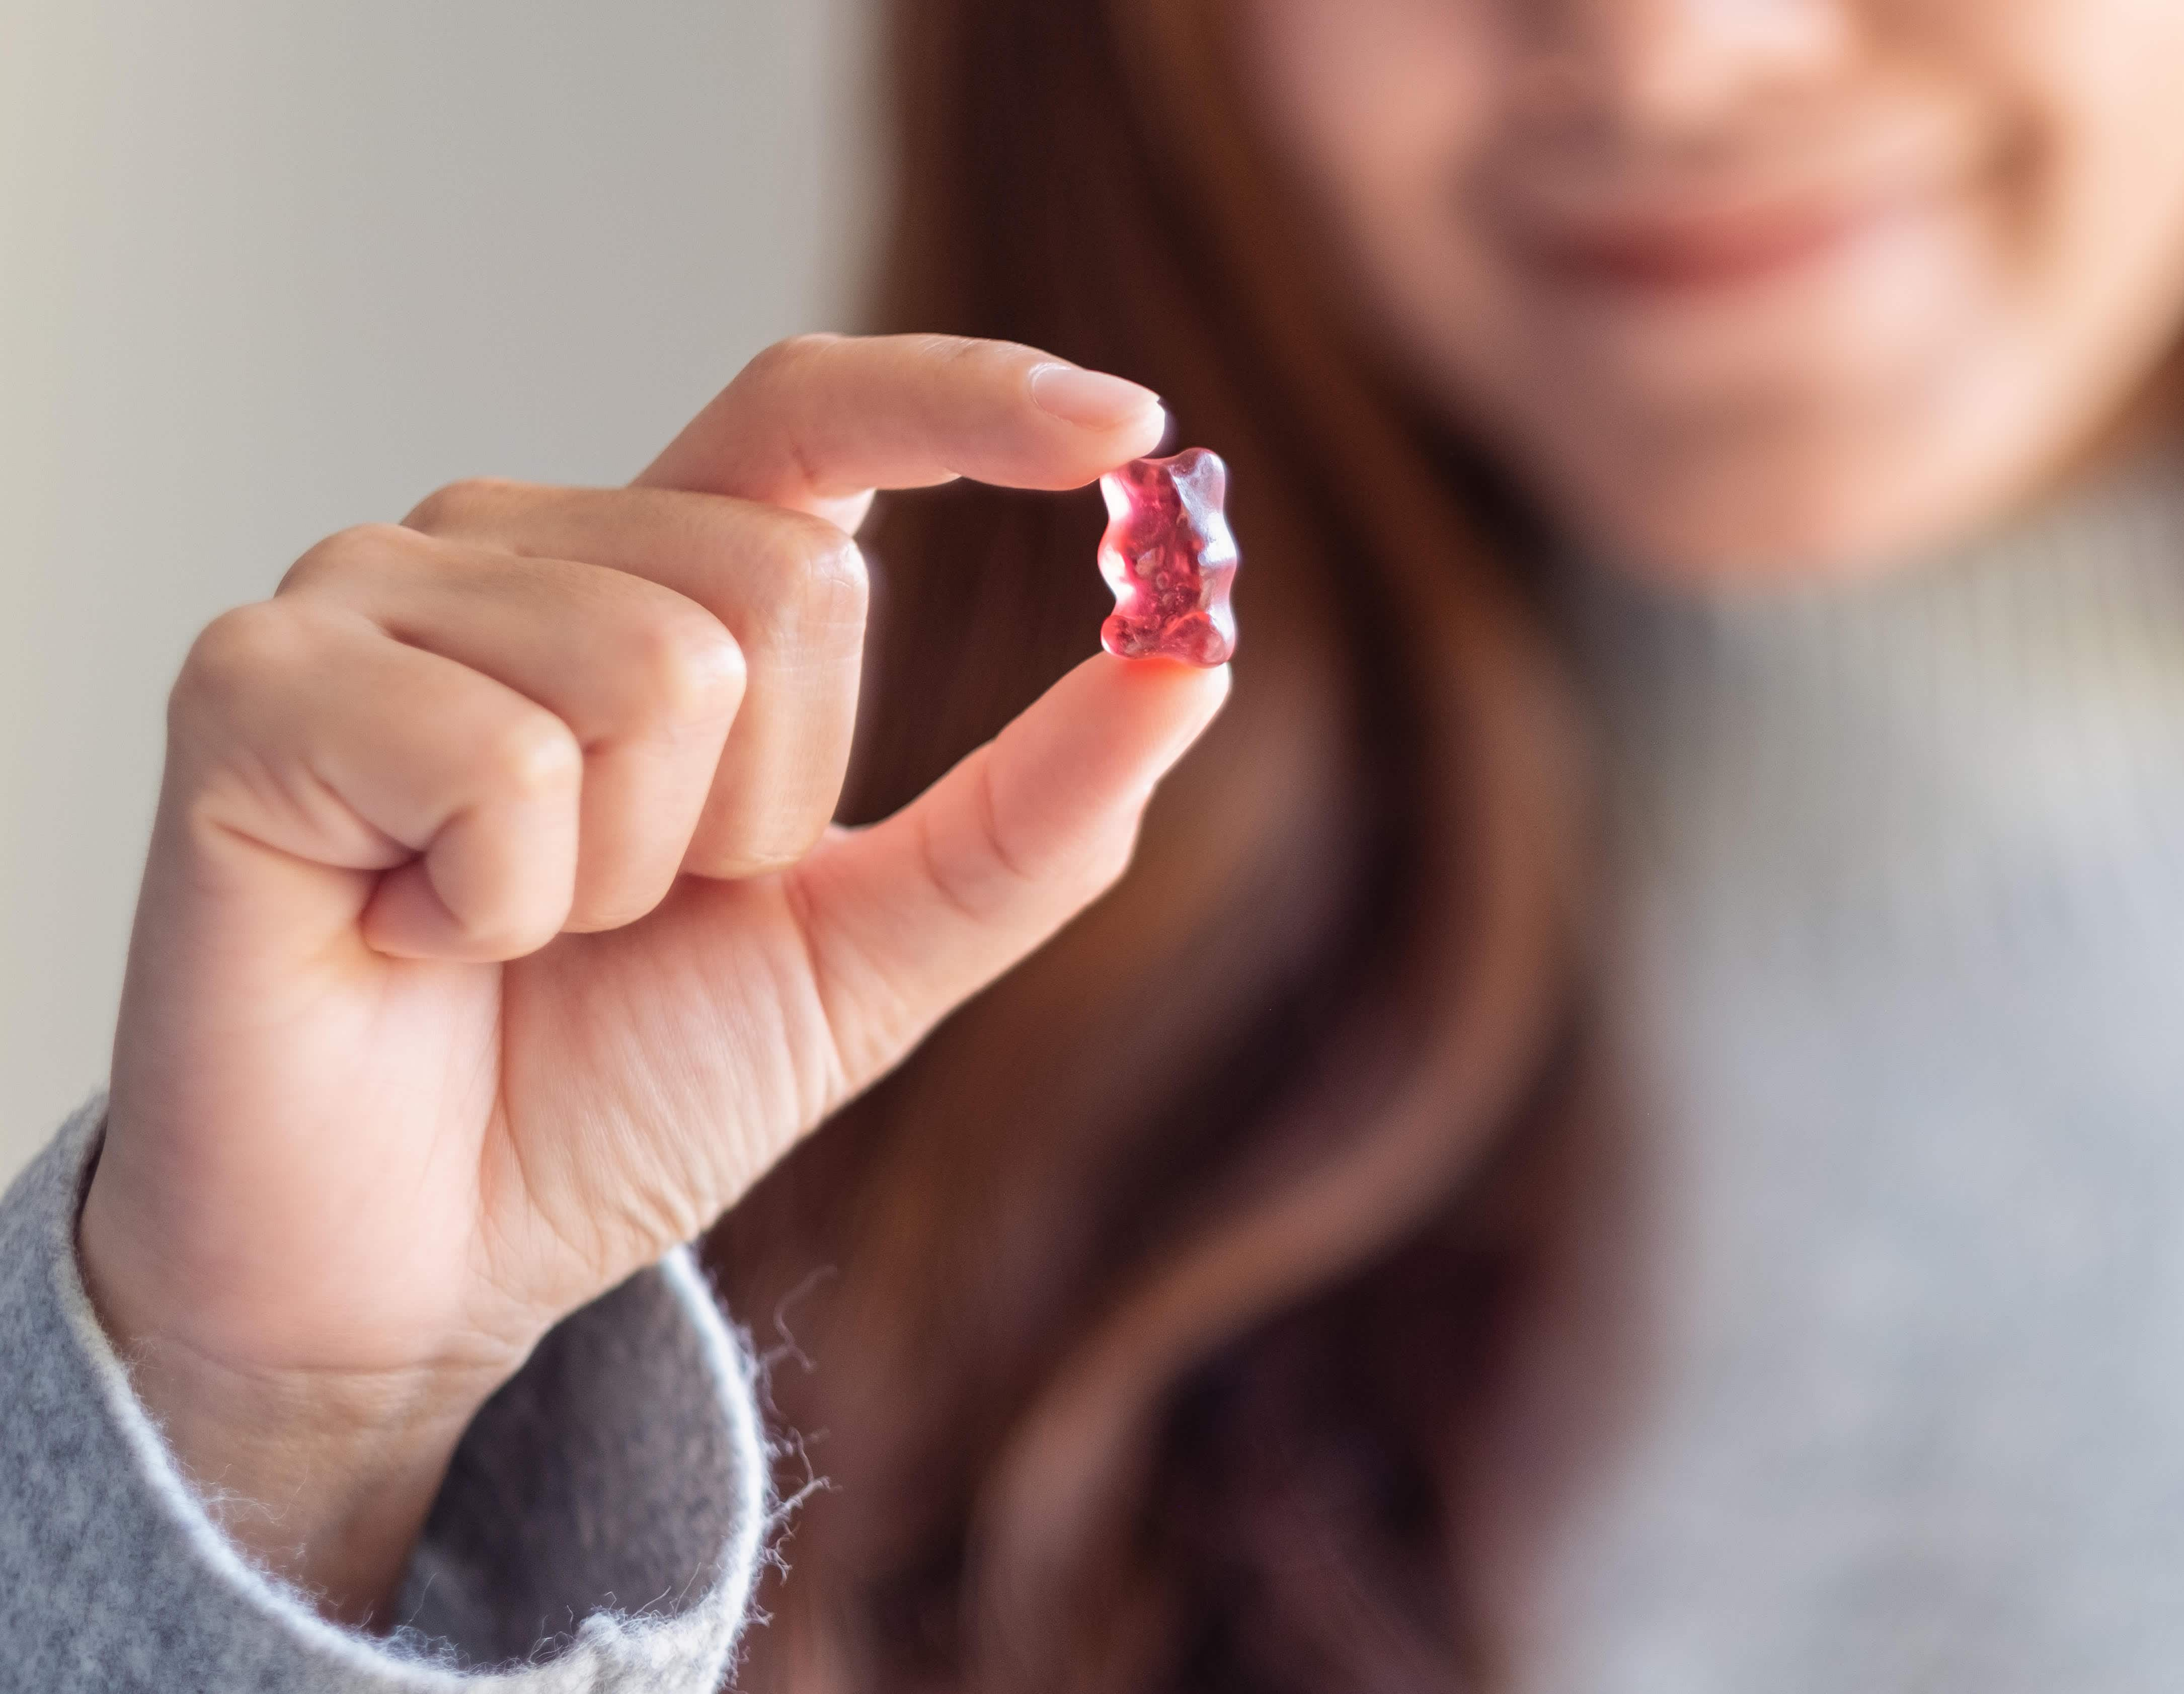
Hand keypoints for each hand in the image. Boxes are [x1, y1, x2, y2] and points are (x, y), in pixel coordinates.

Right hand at [80, 334, 1221, 1622]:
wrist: (427, 1263)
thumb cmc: (617, 1087)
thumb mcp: (872, 950)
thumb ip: (1032, 815)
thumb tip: (1196, 662)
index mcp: (654, 577)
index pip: (813, 411)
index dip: (970, 400)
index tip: (1134, 435)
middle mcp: (509, 542)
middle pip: (783, 580)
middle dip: (760, 809)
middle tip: (629, 915)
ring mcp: (367, 595)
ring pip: (652, 670)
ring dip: (623, 872)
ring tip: (509, 930)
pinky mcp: (253, 685)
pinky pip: (499, 758)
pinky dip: (497, 901)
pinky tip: (412, 936)